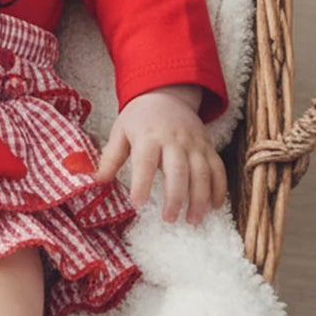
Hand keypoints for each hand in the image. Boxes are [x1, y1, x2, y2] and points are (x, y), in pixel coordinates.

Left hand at [94, 85, 226, 224]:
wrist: (166, 95)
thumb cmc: (139, 119)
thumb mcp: (120, 132)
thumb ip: (111, 158)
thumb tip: (95, 181)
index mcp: (148, 136)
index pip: (145, 162)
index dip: (142, 183)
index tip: (138, 204)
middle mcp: (174, 140)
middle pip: (178, 170)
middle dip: (176, 197)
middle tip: (170, 219)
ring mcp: (194, 143)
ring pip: (202, 172)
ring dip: (200, 198)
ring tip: (193, 220)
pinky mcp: (208, 146)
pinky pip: (218, 168)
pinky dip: (219, 188)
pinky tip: (215, 206)